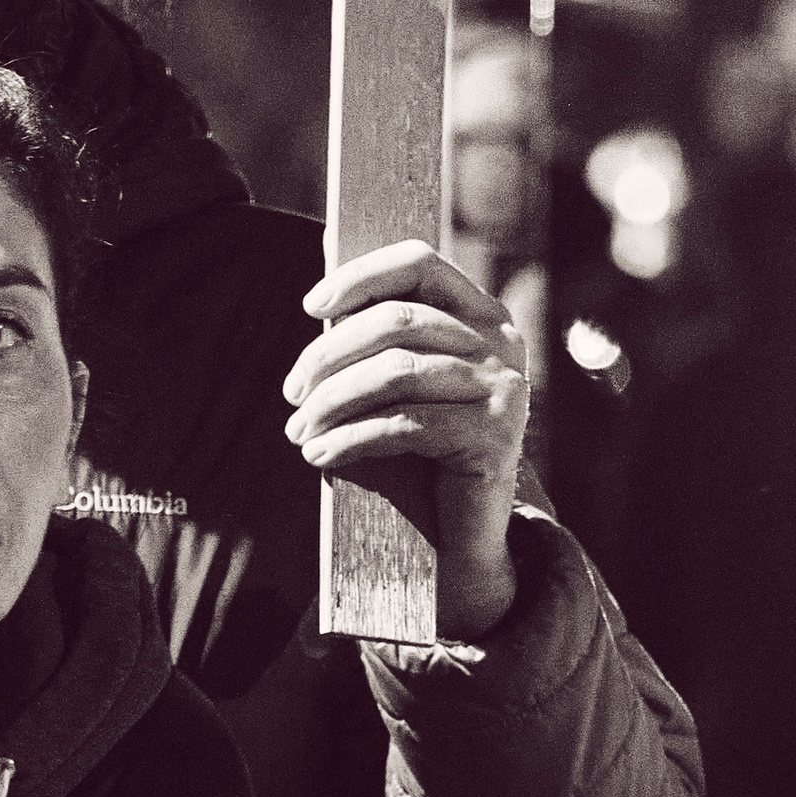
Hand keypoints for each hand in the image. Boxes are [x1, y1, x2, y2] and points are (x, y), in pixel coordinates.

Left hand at [285, 241, 528, 636]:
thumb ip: (380, 332)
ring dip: (331, 402)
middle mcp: (502, 343)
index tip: (310, 307)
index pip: (419, 264)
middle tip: (291, 393)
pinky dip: (351, 439)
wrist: (469, 531)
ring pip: (395, 374)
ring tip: (297, 430)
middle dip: (329, 355)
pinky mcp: (493, 435)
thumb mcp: (406, 381)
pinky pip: (404, 426)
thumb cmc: (427, 448)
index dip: (360, 276)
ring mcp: (504, 388)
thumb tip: (324, 274)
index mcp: (482, 315)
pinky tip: (319, 455)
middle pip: (396, 322)